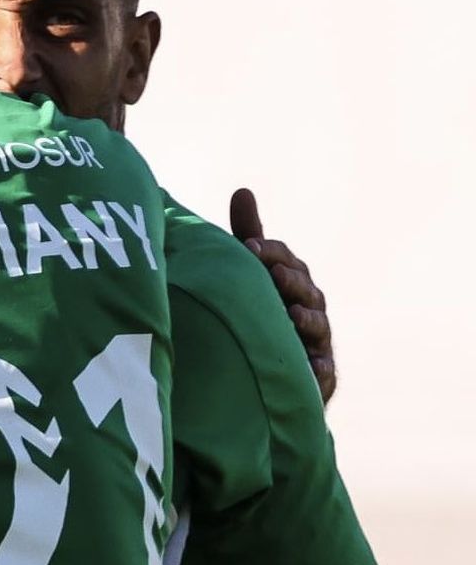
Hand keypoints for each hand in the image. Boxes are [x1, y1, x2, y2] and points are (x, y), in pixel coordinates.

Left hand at [230, 188, 334, 402]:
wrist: (265, 370)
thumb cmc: (262, 311)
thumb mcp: (252, 273)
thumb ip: (250, 235)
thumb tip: (244, 190)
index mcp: (291, 281)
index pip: (284, 261)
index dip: (270, 253)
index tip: (249, 245)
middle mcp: (307, 307)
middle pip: (305, 290)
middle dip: (291, 280)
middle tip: (274, 274)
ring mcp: (314, 340)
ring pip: (316, 325)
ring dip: (307, 318)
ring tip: (293, 314)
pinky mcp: (317, 374)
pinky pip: (321, 370)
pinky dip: (318, 365)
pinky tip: (312, 362)